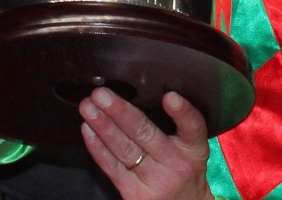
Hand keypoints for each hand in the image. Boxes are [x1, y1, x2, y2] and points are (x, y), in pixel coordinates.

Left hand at [80, 88, 212, 199]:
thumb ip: (175, 124)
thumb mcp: (191, 148)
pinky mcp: (134, 194)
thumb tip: (139, 92)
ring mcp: (154, 180)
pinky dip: (98, 147)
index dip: (182, 112)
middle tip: (101, 94)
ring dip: (103, 126)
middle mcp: (175, 164)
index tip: (169, 97)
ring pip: (124, 149)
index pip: (192, 127)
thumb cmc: (185, 171)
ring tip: (88, 108)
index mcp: (193, 148)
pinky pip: (112, 167)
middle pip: (146, 134)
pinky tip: (89, 130)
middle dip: (120, 111)